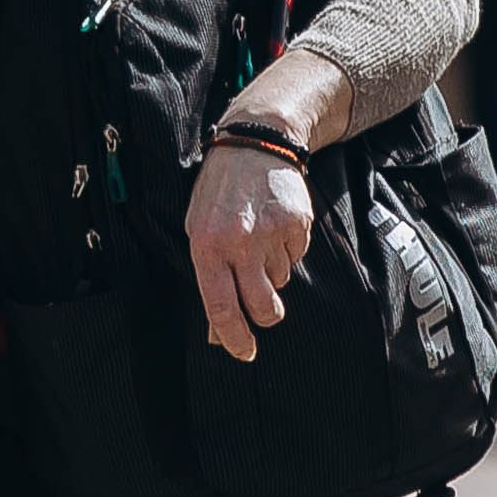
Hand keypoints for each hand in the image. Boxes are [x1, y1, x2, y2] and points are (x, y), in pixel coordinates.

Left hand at [186, 134, 315, 361]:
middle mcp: (239, 243)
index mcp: (207, 247)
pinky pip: (297, 255)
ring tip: (259, 236)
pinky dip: (287, 248)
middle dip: (267, 315)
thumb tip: (219, 332)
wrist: (256, 143)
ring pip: (281, 280)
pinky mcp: (297, 223)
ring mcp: (270, 233)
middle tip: (265, 307)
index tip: (244, 353)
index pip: (221, 307)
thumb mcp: (200, 231)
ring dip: (273, 269)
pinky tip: (274, 223)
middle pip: (264, 306)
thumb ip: (209, 280)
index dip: (235, 338)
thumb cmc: (220, 192)